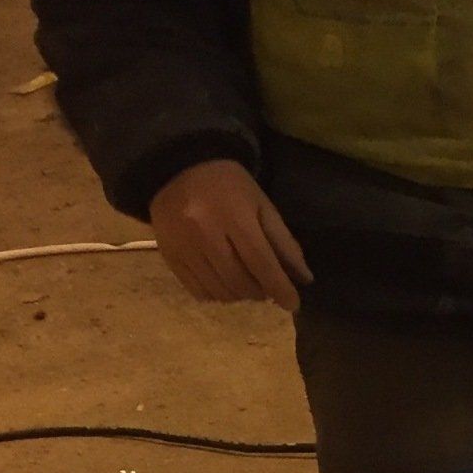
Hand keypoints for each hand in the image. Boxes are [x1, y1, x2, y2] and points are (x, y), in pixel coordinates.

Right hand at [148, 159, 311, 310]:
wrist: (178, 168)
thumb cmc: (228, 185)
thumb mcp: (261, 205)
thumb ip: (283, 241)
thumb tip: (303, 278)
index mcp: (234, 216)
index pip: (261, 262)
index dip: (280, 287)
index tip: (293, 304)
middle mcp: (205, 234)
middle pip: (239, 281)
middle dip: (260, 292)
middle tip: (268, 288)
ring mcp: (183, 247)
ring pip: (218, 291)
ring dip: (239, 295)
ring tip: (247, 285)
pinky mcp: (169, 256)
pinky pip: (197, 290)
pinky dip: (216, 294)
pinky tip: (224, 284)